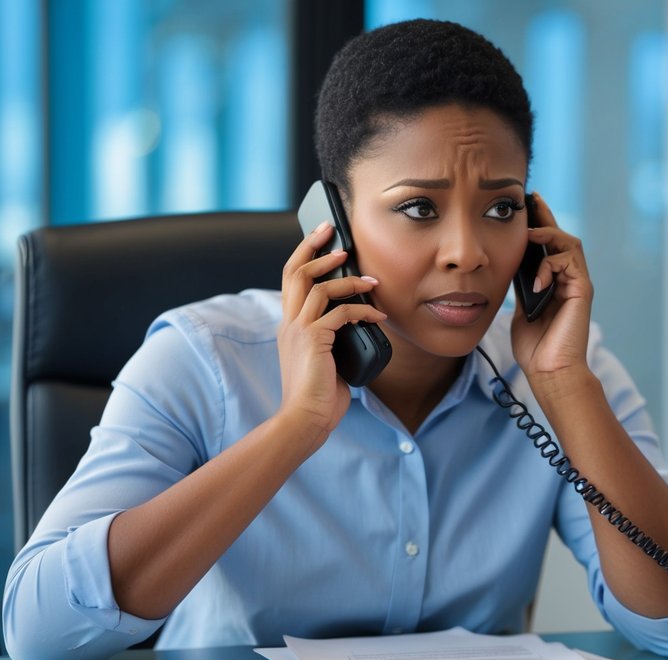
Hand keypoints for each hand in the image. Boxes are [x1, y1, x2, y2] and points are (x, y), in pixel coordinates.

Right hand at [277, 223, 387, 449]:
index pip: (291, 280)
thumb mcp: (325, 361)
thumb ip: (333, 341)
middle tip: (333, 230)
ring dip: (349, 279)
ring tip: (372, 280)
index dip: (305, 255)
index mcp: (289, 327)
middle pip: (296, 271)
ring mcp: (298, 330)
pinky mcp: (313, 339)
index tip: (322, 239)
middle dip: (315, 247)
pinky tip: (378, 318)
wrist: (305, 419)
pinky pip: (342, 313)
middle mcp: (289, 323)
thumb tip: (357, 329)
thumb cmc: (318, 397)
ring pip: (320, 287)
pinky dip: (363, 311)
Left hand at [510, 193, 594, 382]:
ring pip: (569, 243)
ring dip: (549, 234)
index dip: (535, 224)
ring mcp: (577, 284)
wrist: (550, 372)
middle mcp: (568, 279)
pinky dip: (551, 265)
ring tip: (531, 233)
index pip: (545, 246)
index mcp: (553, 282)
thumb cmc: (534, 349)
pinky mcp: (583, 291)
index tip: (521, 206)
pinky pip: (570, 262)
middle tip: (530, 197)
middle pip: (560, 236)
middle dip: (545, 215)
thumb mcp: (519, 309)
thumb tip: (507, 265)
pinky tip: (536, 280)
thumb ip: (519, 287)